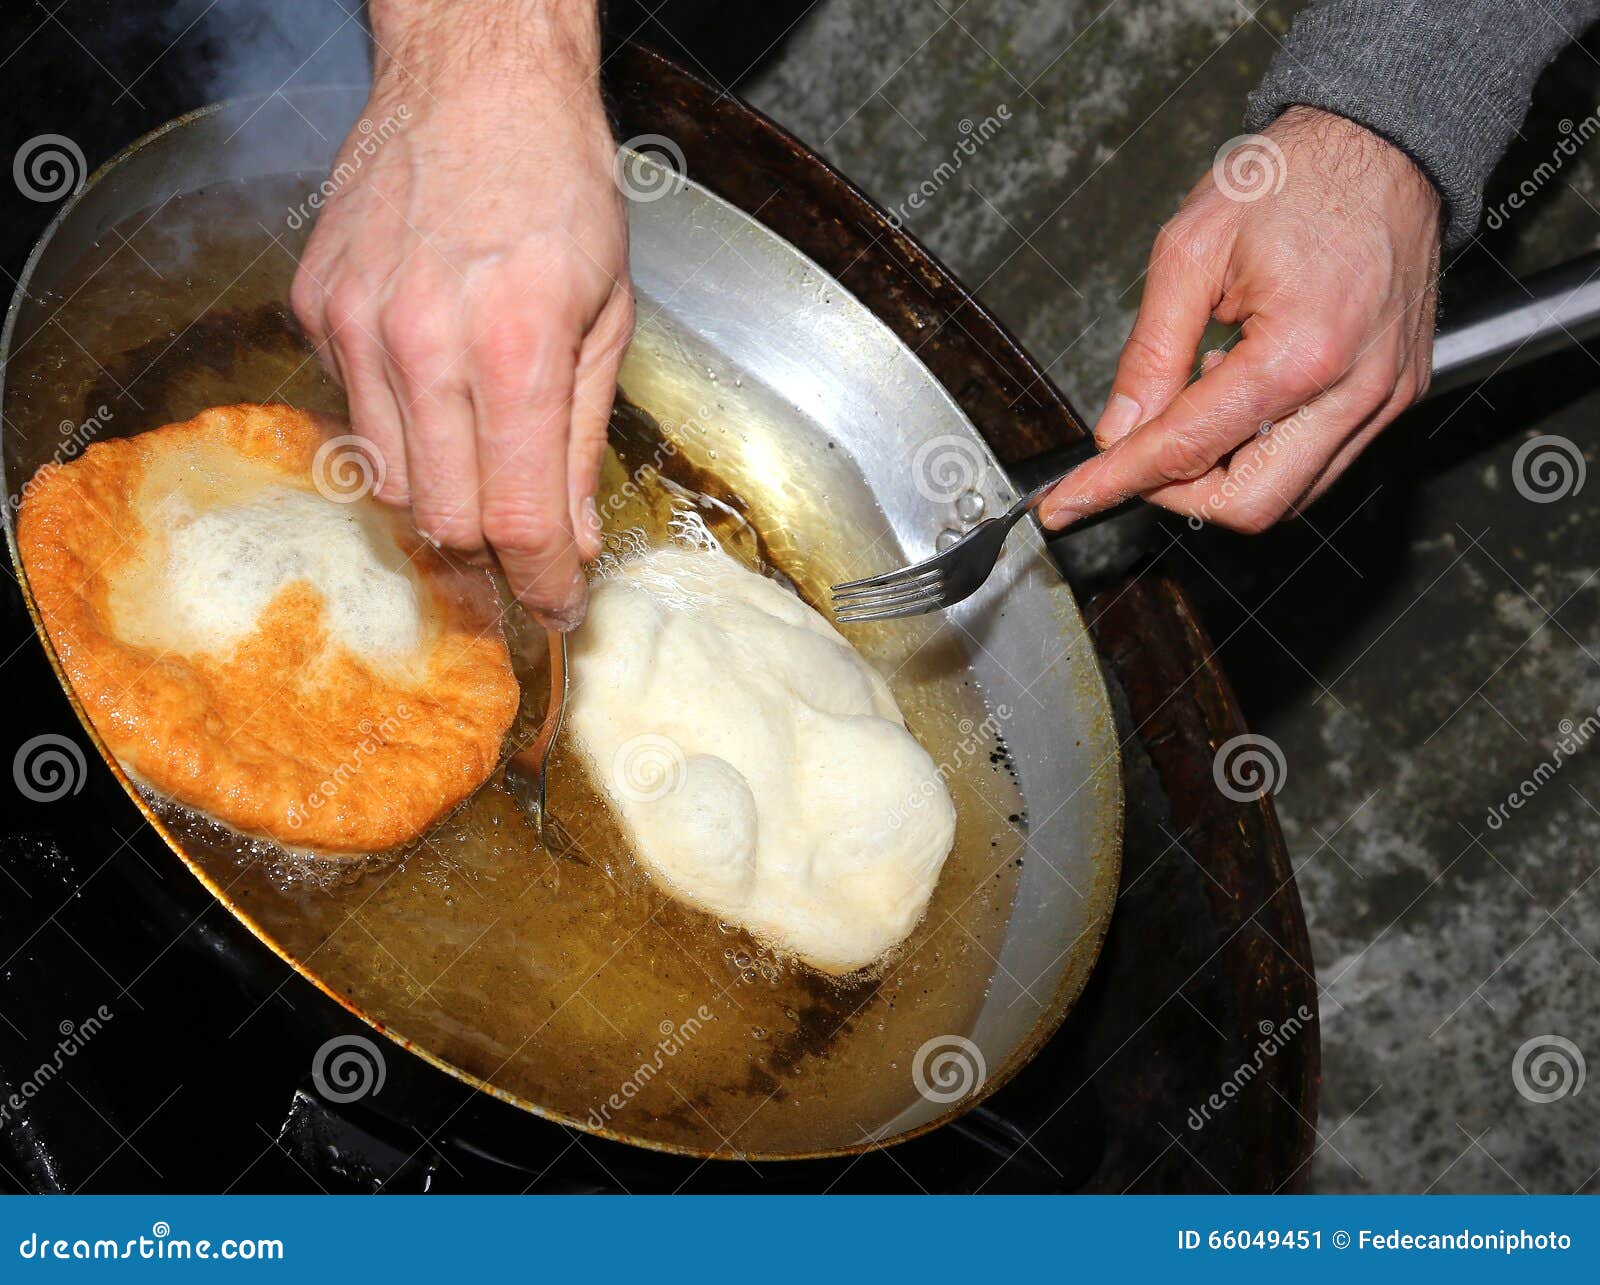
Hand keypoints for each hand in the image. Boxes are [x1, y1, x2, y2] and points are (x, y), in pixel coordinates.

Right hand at [291, 0, 631, 629]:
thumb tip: (572, 543)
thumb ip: (582, 442)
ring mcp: (356, 325)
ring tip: (481, 484)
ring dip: (440, 504)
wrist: (474, 81)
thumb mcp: (607, 317)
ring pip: (387, 482)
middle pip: (442, 518)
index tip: (557, 609)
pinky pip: (353, 415)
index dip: (542, 584)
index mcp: (515, 347)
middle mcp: (423, 343)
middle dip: (490, 559)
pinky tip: (435, 402)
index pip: (519, 519)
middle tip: (522, 560)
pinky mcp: (316, 307)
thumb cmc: (560, 187)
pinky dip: (399, 435)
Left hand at [1040, 106, 1441, 532]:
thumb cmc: (1294, 178)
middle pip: (1249, 506)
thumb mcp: (1190, 251)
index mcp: (1301, 352)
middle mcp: (1355, 390)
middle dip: (1178, 492)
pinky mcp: (1395, 397)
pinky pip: (1320, 462)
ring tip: (1203, 392)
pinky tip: (1244, 389)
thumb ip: (1149, 353)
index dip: (1117, 483)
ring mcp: (1384, 399)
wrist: (1382, 141)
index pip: (1188, 451)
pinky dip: (1265, 448)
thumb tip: (1118, 430)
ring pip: (1288, 496)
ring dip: (1223, 469)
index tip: (1068, 504)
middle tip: (1138, 452)